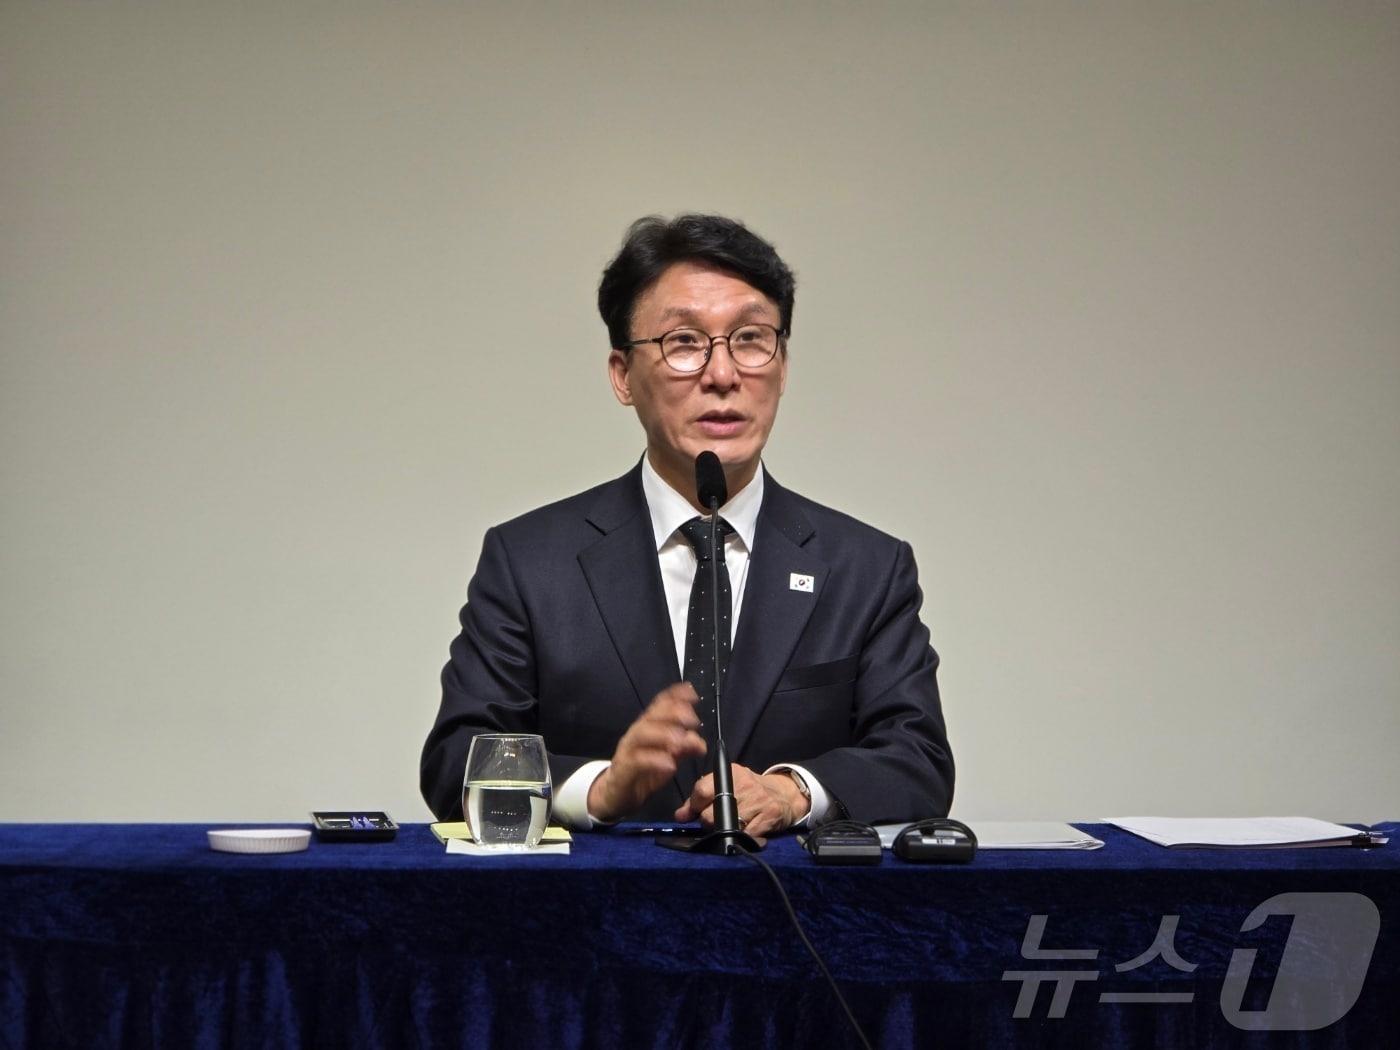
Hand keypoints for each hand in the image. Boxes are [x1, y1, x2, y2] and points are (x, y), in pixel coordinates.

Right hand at [587, 682, 706, 821]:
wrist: (616, 794)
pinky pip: (637, 761)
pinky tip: (670, 764)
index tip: (692, 693)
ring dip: (663, 734)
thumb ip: (684, 749)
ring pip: (642, 733)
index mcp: (649, 726)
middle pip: (652, 715)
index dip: (675, 696)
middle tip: (693, 719)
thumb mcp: (669, 758)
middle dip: (673, 713)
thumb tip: (701, 743)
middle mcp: (637, 732)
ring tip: (681, 741)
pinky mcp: (623, 768)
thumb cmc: (644, 772)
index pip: (660, 704)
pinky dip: (655, 760)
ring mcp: (628, 749)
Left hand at [674, 764, 809, 838]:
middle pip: (711, 814)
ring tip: (727, 830)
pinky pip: (746, 836)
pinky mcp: (769, 816)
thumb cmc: (749, 791)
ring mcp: (758, 801)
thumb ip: (699, 799)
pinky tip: (743, 835)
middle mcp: (744, 785)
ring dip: (724, 833)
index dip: (694, 807)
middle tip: (714, 823)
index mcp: (729, 774)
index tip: (694, 814)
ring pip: (727, 827)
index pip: (702, 791)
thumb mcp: (725, 786)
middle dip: (708, 823)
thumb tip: (680, 816)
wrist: (784, 794)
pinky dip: (742, 840)